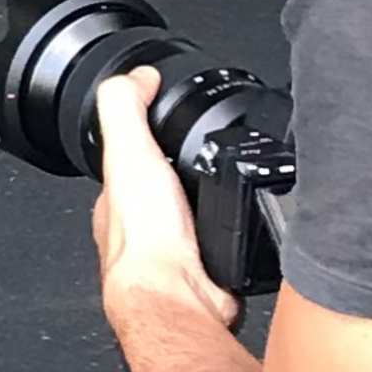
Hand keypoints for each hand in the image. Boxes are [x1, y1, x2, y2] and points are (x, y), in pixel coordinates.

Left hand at [90, 63, 237, 335]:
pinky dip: (238, 225)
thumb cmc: (146, 238)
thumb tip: (135, 75)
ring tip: (236, 179)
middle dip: (187, 168)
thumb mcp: (127, 152)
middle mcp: (145, 227)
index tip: (171, 115)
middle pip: (167, 186)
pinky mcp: (212, 270)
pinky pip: (227, 238)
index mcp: (121, 198)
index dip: (149, 134)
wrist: (178, 296)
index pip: (131, 156)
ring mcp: (178, 251)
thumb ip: (125, 108)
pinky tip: (250, 218)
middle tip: (213, 150)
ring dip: (216, 197)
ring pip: (198, 213)